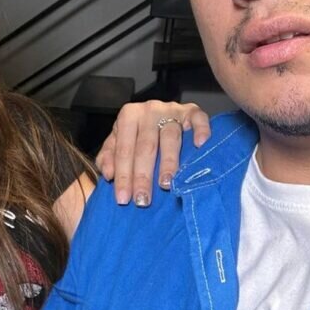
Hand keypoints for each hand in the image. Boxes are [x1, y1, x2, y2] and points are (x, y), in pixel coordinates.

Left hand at [96, 100, 210, 206]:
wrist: (160, 115)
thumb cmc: (137, 134)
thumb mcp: (118, 143)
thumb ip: (108, 157)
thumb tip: (109, 174)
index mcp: (128, 115)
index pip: (124, 150)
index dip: (123, 176)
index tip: (124, 199)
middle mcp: (149, 110)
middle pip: (146, 146)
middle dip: (143, 176)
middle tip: (143, 200)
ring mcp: (172, 109)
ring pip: (170, 137)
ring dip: (168, 162)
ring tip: (166, 185)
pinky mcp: (192, 111)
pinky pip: (198, 118)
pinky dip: (200, 130)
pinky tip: (200, 145)